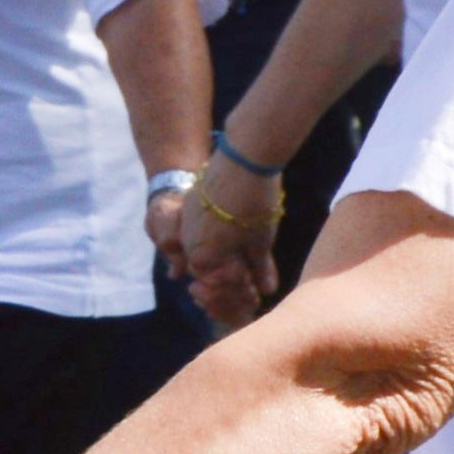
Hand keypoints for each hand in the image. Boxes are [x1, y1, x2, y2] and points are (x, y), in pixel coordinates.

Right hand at [184, 174, 288, 325]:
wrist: (243, 162)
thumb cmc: (253, 209)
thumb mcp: (259, 244)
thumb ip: (259, 269)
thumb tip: (266, 290)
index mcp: (201, 259)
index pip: (215, 282)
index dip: (237, 285)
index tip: (255, 282)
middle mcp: (187, 241)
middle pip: (208, 262)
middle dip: (229, 266)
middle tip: (254, 259)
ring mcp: (187, 219)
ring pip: (206, 241)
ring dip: (225, 245)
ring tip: (250, 234)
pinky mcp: (193, 199)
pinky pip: (204, 223)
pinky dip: (220, 227)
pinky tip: (239, 216)